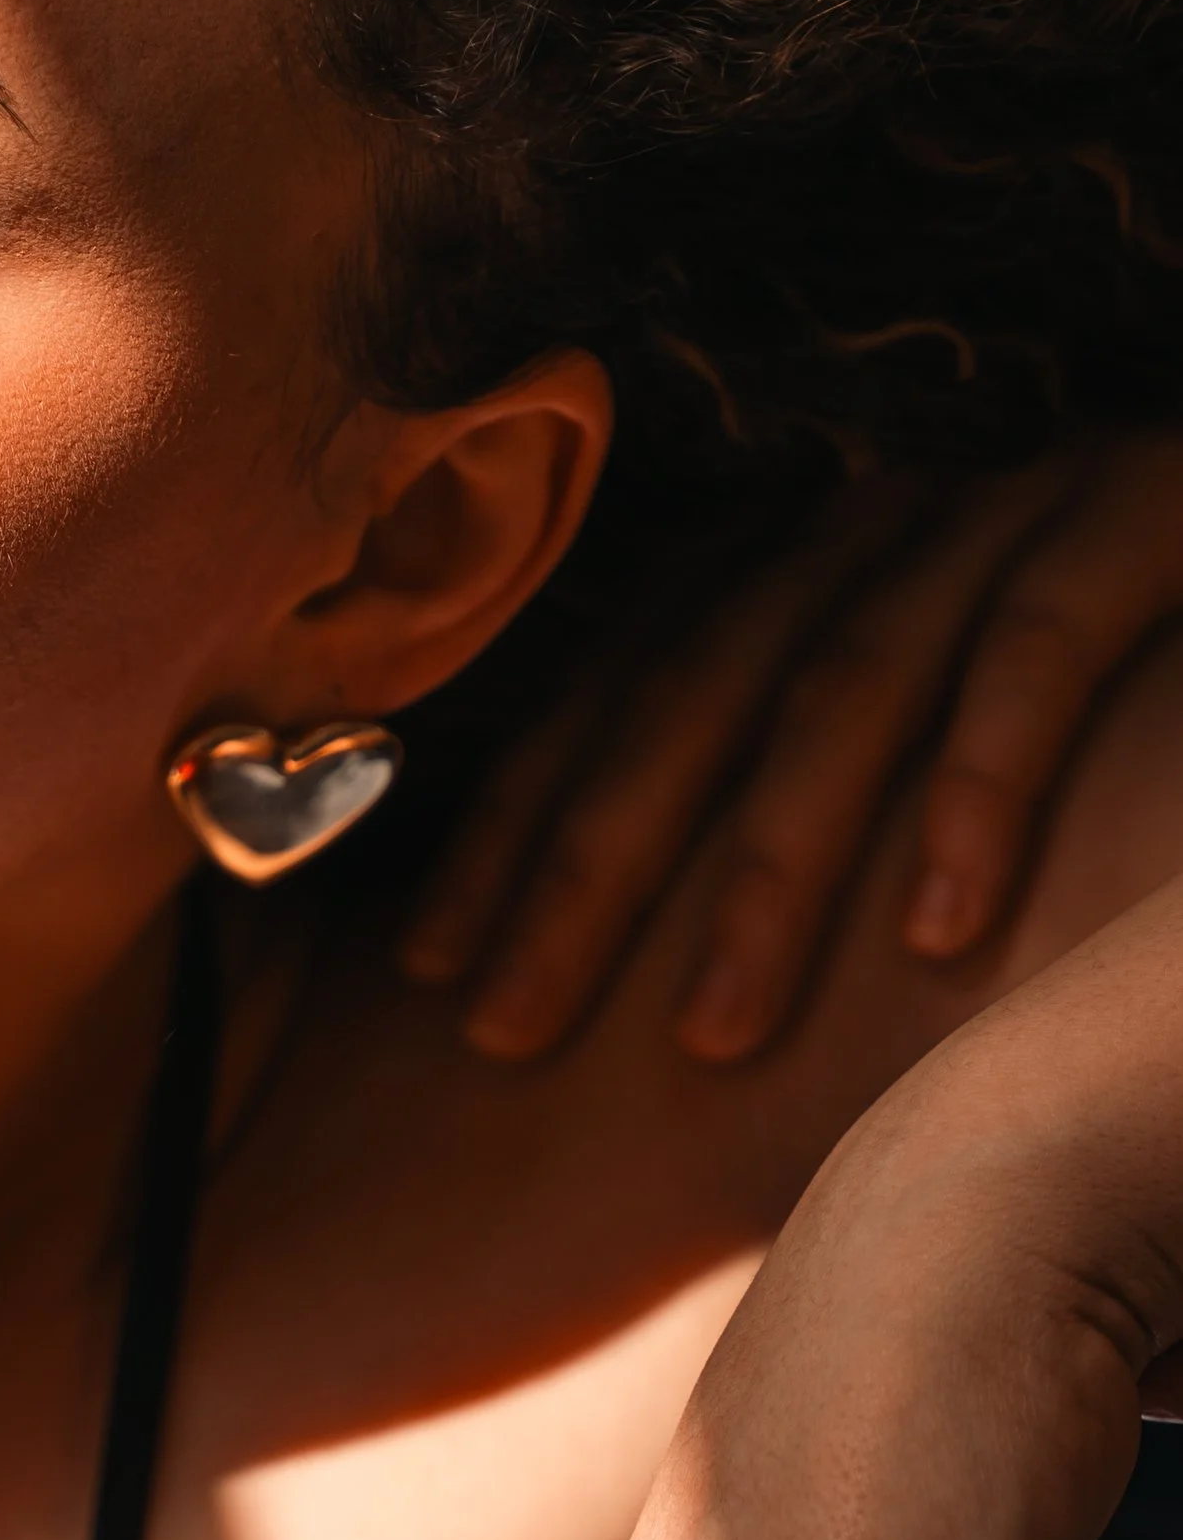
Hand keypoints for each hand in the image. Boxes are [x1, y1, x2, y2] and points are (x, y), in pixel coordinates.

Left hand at [401, 435, 1182, 1063]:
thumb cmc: (1113, 681)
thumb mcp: (922, 726)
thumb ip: (801, 804)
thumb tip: (657, 960)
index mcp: (801, 558)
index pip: (612, 691)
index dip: (511, 826)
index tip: (428, 969)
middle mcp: (878, 518)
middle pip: (690, 694)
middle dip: (583, 870)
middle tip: (502, 1030)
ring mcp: (1008, 503)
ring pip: (844, 685)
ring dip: (767, 869)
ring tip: (704, 1035)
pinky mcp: (1143, 509)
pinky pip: (1041, 644)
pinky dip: (981, 785)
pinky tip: (939, 934)